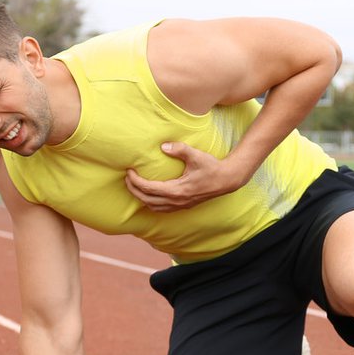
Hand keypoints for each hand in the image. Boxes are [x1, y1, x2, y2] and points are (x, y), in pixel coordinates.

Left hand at [125, 142, 245, 211]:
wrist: (226, 180)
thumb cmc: (211, 167)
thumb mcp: (196, 155)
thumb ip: (180, 149)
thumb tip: (163, 145)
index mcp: (177, 190)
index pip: (149, 188)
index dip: (136, 181)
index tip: (129, 171)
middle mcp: (177, 201)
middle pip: (147, 200)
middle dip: (134, 190)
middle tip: (127, 177)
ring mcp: (180, 205)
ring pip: (153, 207)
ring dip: (141, 198)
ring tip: (135, 185)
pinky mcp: (183, 206)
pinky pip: (161, 209)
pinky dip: (151, 203)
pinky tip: (149, 194)